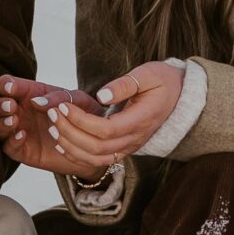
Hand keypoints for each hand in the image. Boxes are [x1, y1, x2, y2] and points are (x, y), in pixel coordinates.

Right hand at [0, 75, 104, 178]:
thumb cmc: (82, 113)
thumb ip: (58, 97)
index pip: (6, 85)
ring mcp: (18, 130)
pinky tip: (22, 135)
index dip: (4, 84)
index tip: (11, 89)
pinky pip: (7, 146)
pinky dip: (11, 140)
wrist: (92, 141)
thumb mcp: (75, 99)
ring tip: (15, 121)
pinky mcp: (22, 150)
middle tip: (11, 106)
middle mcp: (19, 111)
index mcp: (27, 93)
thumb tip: (36, 101)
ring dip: (1, 123)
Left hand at [42, 62, 184, 169]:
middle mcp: (135, 139)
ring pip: (96, 158)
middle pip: (97, 147)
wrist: (181, 97)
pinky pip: (99, 160)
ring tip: (52, 127)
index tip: (63, 105)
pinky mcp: (124, 148)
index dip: (80, 121)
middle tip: (52, 113)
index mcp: (140, 120)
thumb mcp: (148, 75)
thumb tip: (102, 95)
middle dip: (70, 131)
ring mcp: (130, 146)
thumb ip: (125, 85)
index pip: (105, 130)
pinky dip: (79, 155)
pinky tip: (62, 142)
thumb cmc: (163, 81)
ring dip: (71, 146)